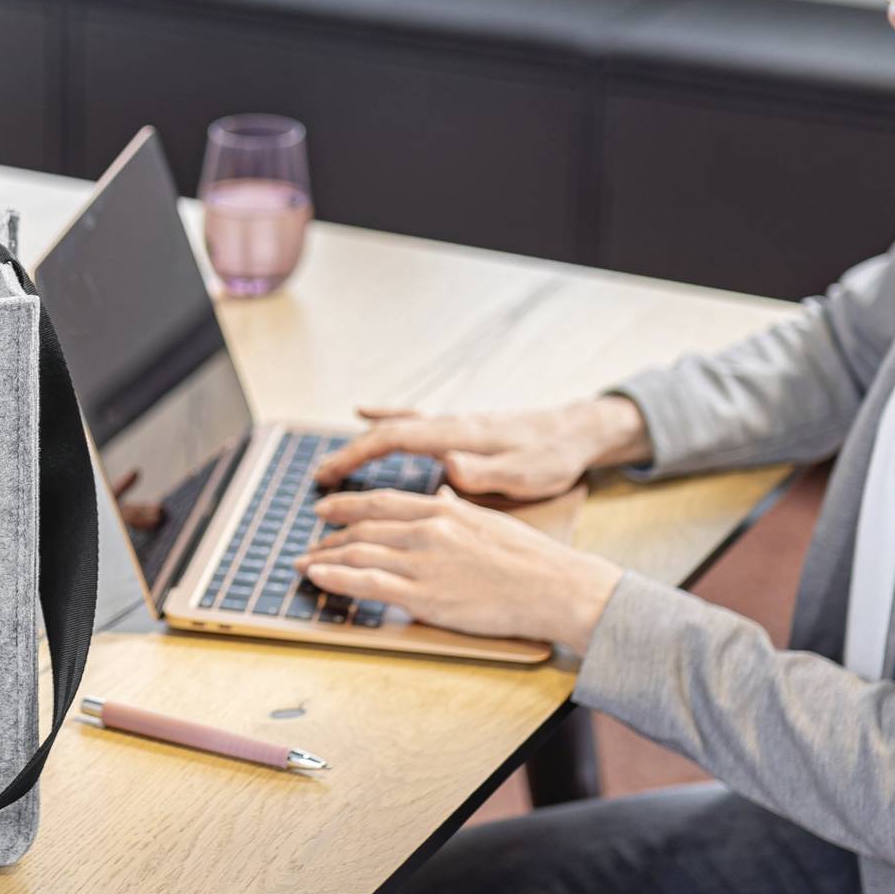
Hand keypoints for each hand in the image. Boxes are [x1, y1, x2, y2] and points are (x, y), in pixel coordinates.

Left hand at [301, 487, 624, 646]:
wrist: (554, 587)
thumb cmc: (530, 559)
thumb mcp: (488, 520)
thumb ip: (457, 509)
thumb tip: (442, 495)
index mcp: (444, 509)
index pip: (381, 502)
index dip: (347, 505)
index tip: (325, 510)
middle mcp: (428, 530)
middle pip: (362, 528)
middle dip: (329, 537)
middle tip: (309, 543)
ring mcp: (423, 562)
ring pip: (358, 553)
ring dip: (324, 559)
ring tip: (304, 565)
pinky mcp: (424, 596)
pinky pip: (367, 583)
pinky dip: (336, 578)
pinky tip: (318, 578)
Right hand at [309, 395, 652, 497]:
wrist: (576, 432)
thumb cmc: (552, 457)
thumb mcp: (524, 473)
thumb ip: (485, 471)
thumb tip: (447, 464)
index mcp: (458, 435)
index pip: (395, 439)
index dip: (357, 455)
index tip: (329, 475)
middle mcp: (449, 424)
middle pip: (387, 432)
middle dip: (349, 454)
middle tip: (318, 480)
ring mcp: (453, 424)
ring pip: (395, 426)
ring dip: (361, 442)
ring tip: (332, 463)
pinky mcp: (460, 429)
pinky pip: (412, 420)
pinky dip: (384, 417)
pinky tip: (365, 413)